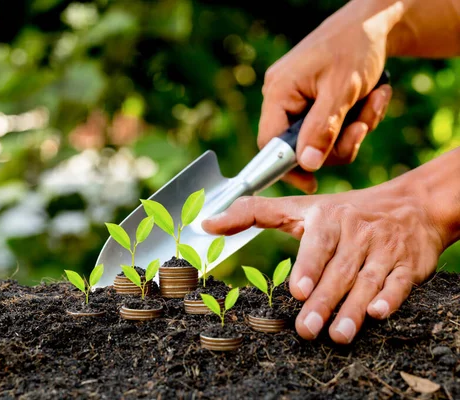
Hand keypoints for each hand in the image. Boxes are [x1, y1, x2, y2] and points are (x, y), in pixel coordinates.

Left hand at [201, 176, 444, 343]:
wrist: (411, 205)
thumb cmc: (344, 211)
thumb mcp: (299, 208)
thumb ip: (253, 213)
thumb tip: (207, 223)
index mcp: (329, 219)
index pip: (318, 243)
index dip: (309, 266)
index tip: (297, 290)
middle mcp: (357, 234)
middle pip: (339, 271)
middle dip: (323, 301)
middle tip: (306, 329)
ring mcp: (384, 250)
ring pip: (368, 281)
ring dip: (353, 310)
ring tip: (337, 335)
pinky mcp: (408, 265)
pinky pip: (400, 283)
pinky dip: (391, 297)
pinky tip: (379, 314)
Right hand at [257, 0, 403, 192]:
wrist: (374, 23)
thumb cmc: (355, 47)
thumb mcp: (342, 90)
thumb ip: (323, 129)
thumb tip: (307, 165)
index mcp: (279, 92)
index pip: (270, 144)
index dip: (288, 167)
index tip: (312, 184)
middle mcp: (282, 97)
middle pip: (301, 145)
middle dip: (338, 141)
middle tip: (362, 125)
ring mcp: (298, 99)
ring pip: (321, 139)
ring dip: (354, 128)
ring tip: (375, 99)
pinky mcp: (315, 100)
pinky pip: (330, 126)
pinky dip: (354, 118)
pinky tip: (371, 97)